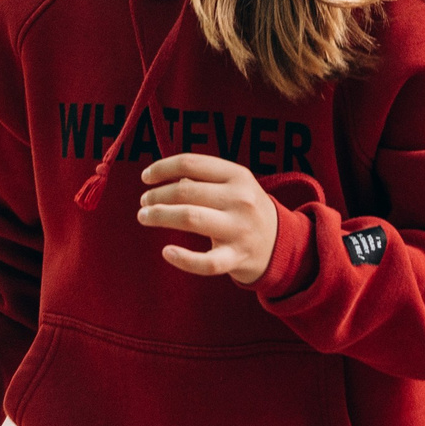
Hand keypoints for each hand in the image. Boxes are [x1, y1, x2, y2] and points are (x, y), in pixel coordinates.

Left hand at [138, 155, 279, 284]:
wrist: (281, 244)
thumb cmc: (246, 210)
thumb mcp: (234, 185)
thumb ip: (204, 178)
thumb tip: (166, 178)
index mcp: (238, 175)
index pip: (191, 163)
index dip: (162, 168)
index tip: (146, 177)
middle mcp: (240, 199)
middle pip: (185, 191)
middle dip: (156, 196)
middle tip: (143, 202)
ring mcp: (239, 229)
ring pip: (190, 218)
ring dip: (160, 216)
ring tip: (144, 217)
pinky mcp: (236, 258)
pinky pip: (206, 262)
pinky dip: (184, 258)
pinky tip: (167, 252)